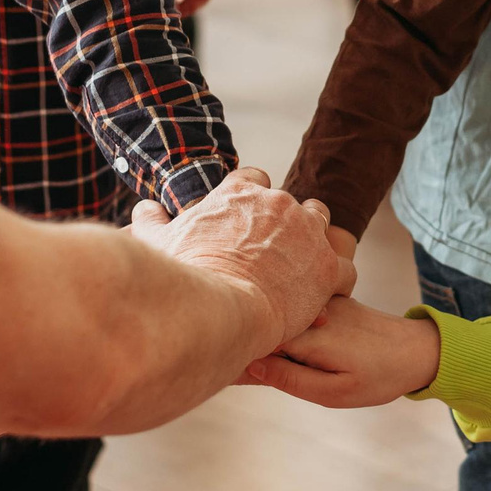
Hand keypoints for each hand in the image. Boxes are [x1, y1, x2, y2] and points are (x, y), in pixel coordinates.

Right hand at [132, 167, 354, 344]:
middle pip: (291, 202)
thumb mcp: (156, 241)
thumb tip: (145, 208)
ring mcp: (306, 232)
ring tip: (302, 271)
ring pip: (322, 224)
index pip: (254, 180)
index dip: (252, 201)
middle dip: (285, 224)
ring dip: (315, 243)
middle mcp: (277, 202)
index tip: (246, 224)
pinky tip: (324, 300)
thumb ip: (151, 220)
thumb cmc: (182, 277)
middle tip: (273, 256)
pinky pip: (345, 268)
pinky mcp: (328, 267)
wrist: (214, 311)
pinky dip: (336, 282)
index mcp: (239, 192)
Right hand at [244, 296, 442, 407]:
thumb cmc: (379, 377)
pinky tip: (315, 350)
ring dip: (280, 340)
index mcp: (309, 336)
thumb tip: (250, 365)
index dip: (243, 355)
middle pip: (266, 327)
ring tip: (305, 361)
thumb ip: (290, 379)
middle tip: (277, 373)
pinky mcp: (330, 300)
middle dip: (260, 348)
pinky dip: (297, 331)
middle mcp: (311, 311)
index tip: (239, 373)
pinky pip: (300, 316)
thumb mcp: (334, 393)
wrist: (418, 349)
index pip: (255, 339)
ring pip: (283, 321)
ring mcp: (321, 301)